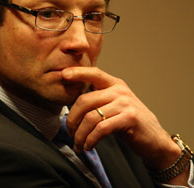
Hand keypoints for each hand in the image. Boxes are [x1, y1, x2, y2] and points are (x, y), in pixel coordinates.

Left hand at [62, 66, 180, 170]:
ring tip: (78, 144)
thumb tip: (70, 101)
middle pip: (84, 101)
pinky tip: (88, 146)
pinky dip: (91, 139)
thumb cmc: (128, 123)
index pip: (94, 73)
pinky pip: (101, 129)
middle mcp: (120, 91)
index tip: (63, 75)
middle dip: (72, 119)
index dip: (78, 73)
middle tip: (69, 132)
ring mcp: (125, 104)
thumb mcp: (114, 105)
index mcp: (114, 84)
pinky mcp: (129, 119)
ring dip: (80, 134)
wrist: (155, 140)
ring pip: (90, 117)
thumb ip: (98, 98)